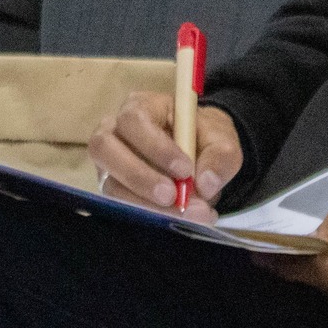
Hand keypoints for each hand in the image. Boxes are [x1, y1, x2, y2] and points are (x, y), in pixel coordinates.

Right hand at [87, 92, 241, 222]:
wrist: (199, 156)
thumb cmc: (204, 139)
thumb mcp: (222, 140)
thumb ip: (220, 156)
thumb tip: (206, 184)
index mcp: (142, 106)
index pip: (135, 120)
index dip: (156, 147)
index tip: (185, 170)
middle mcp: (115, 131)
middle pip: (104, 148)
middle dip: (140, 176)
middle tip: (172, 196)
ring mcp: (108, 162)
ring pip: (109, 182)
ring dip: (143, 202)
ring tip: (179, 213)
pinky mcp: (112, 187)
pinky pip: (117, 204)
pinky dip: (144, 214)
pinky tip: (171, 220)